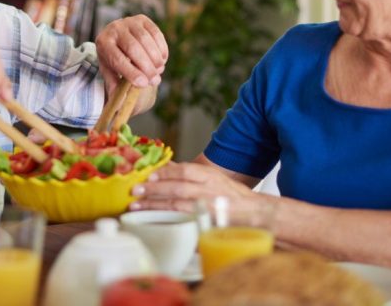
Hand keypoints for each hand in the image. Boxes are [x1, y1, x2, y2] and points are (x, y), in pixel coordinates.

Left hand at [95, 15, 167, 89]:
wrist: (117, 38)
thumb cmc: (113, 60)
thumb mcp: (110, 73)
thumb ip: (115, 86)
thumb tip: (121, 104)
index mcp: (103, 43)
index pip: (117, 58)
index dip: (131, 72)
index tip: (143, 84)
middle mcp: (114, 28)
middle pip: (133, 48)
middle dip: (146, 66)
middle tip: (155, 81)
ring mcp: (129, 21)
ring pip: (146, 40)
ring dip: (155, 58)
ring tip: (159, 71)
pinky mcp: (143, 19)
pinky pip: (156, 33)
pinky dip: (161, 48)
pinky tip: (162, 60)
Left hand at [130, 162, 254, 212]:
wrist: (255, 213)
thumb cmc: (230, 194)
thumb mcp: (212, 177)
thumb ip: (190, 173)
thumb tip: (166, 166)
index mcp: (210, 176)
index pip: (186, 170)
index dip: (166, 172)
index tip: (149, 174)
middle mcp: (209, 190)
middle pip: (178, 188)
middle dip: (154, 189)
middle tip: (135, 190)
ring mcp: (209, 209)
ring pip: (178, 206)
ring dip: (155, 206)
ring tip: (136, 207)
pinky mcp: (208, 224)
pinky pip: (184, 223)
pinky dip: (167, 221)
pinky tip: (153, 221)